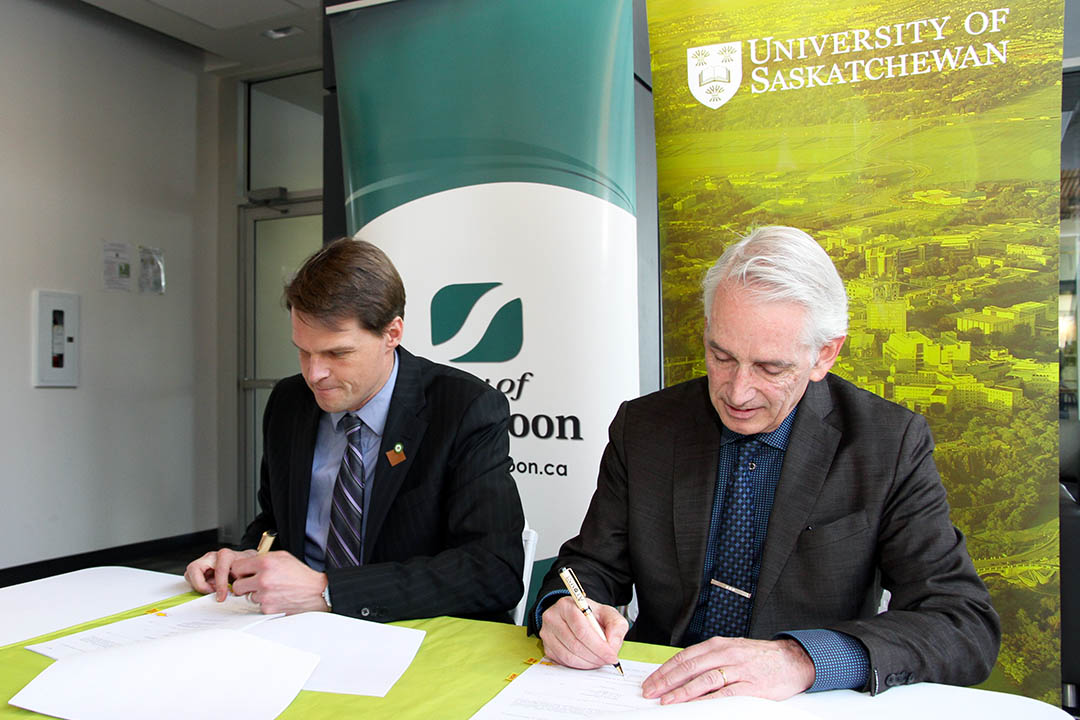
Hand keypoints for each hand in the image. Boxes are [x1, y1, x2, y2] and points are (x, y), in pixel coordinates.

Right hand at [184, 548, 256, 600]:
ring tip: (211, 590)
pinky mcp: (201, 568)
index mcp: (226, 555)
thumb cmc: (246, 566)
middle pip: (194, 568)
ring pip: (190, 573)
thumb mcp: (248, 573)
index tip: (222, 597)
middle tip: (210, 592)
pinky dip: (198, 585)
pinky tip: (210, 588)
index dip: (220, 586)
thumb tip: (237, 592)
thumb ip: (242, 582)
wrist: (245, 561)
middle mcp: (212, 556)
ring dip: (198, 585)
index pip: (219, 570)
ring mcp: (205, 561)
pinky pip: (192, 578)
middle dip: (200, 584)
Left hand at [229, 551, 329, 614]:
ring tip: (271, 589)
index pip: (236, 567)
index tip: (243, 573)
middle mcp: (263, 579)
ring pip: (248, 596)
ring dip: (256, 593)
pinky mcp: (267, 608)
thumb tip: (246, 564)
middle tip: (252, 583)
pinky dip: (264, 602)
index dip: (240, 570)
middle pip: (237, 585)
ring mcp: (265, 595)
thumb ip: (262, 558)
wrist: (315, 591)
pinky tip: (275, 596)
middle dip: (243, 584)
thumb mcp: (282, 557)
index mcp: (265, 562)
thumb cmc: (300, 574)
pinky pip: (258, 605)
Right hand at [539, 596, 627, 669]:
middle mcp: (553, 618)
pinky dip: (579, 665)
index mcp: (567, 605)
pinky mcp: (547, 647)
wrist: (576, 615)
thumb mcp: (608, 613)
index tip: (611, 655)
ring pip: (568, 655)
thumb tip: (612, 645)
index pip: (581, 629)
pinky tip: (588, 660)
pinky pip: (563, 661)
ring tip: (600, 660)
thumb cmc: (590, 614)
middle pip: (574, 644)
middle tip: (608, 660)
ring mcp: (547, 633)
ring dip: (588, 663)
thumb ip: (616, 626)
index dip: (598, 646)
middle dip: (595, 656)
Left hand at [641, 637, 813, 703]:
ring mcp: (738, 669)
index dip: (665, 670)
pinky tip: (695, 706)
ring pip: (704, 679)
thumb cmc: (758, 657)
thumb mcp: (730, 650)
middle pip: (689, 667)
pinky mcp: (751, 686)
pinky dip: (708, 700)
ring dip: (682, 691)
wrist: (791, 659)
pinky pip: (725, 694)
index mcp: (718, 645)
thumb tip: (681, 672)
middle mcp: (725, 654)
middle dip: (667, 681)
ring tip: (667, 701)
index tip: (651, 681)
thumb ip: (708, 659)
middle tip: (651, 692)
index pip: (684, 657)